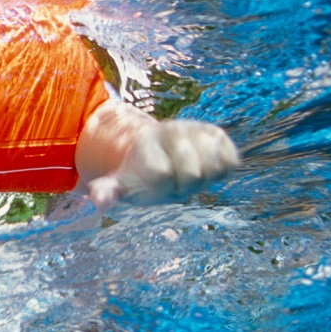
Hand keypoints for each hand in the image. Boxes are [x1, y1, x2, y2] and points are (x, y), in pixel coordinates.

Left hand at [86, 118, 238, 208]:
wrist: (158, 150)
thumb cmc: (138, 173)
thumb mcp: (119, 183)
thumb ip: (109, 191)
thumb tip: (99, 201)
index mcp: (146, 141)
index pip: (161, 174)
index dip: (159, 187)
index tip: (154, 183)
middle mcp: (173, 130)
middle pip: (191, 173)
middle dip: (182, 186)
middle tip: (172, 182)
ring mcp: (197, 130)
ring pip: (213, 167)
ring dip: (202, 179)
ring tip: (186, 175)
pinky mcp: (218, 136)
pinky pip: (231, 162)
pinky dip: (220, 171)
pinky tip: (204, 169)